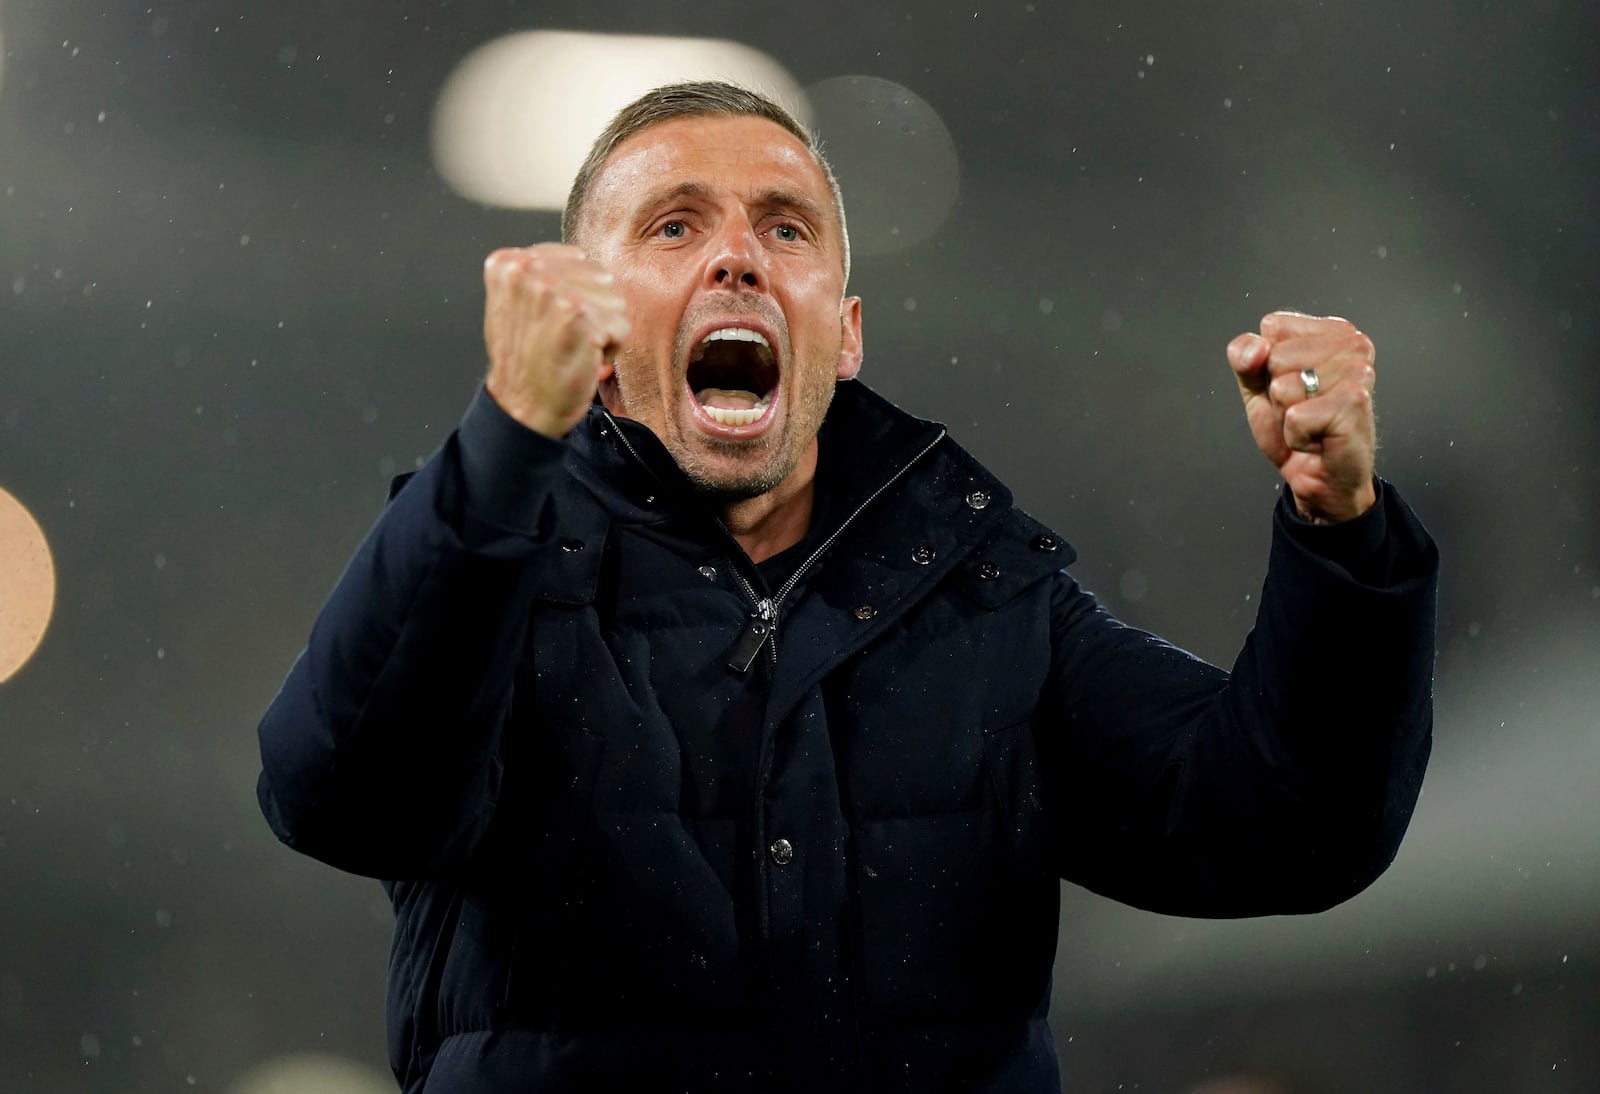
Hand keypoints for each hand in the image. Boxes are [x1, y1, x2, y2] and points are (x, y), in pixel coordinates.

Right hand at [482, 244, 629, 437]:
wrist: (523, 408)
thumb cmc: (526, 362)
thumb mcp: (517, 304)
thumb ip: (542, 274)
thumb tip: (585, 261)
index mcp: (510, 263)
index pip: (576, 258)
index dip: (575, 292)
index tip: (553, 320)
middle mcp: (528, 270)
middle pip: (599, 275)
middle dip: (593, 308)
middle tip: (564, 336)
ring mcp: (553, 291)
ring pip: (614, 299)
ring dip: (603, 328)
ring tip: (572, 346)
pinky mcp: (579, 316)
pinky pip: (621, 326)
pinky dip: (611, 349)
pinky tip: (583, 359)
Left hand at [1227, 311, 1377, 522]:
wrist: (1320, 477)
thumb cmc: (1297, 428)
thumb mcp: (1258, 386)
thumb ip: (1244, 357)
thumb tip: (1256, 348)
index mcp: (1333, 331)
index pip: (1272, 326)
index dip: (1266, 364)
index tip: (1291, 387)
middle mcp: (1353, 344)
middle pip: (1275, 356)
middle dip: (1277, 393)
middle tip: (1303, 411)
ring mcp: (1358, 372)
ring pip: (1283, 386)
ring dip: (1287, 416)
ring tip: (1312, 424)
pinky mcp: (1355, 403)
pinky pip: (1295, 417)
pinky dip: (1297, 437)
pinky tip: (1319, 439)